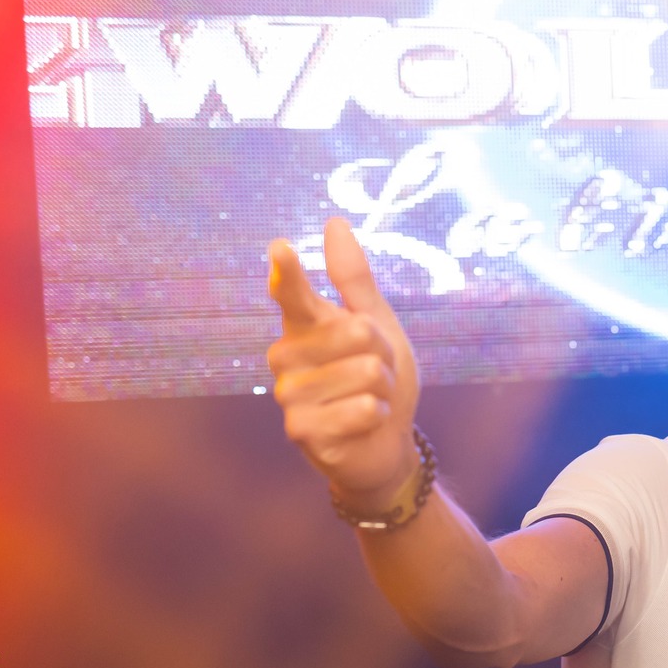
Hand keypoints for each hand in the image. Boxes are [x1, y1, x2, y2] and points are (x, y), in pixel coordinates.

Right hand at [266, 217, 420, 509]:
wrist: (385, 444)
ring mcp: (289, 395)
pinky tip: (363, 425)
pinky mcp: (301, 431)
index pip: (293, 294)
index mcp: (304, 326)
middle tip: (373, 373)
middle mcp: (287, 356)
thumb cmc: (376, 379)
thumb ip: (353, 279)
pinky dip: (377, 416)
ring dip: (382, 389)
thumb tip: (334, 222)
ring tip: (367, 400)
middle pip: (357, 331)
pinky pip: (363, 408)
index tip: (281, 248)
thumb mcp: (377, 325)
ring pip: (365, 372)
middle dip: (383, 354)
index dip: (289, 273)